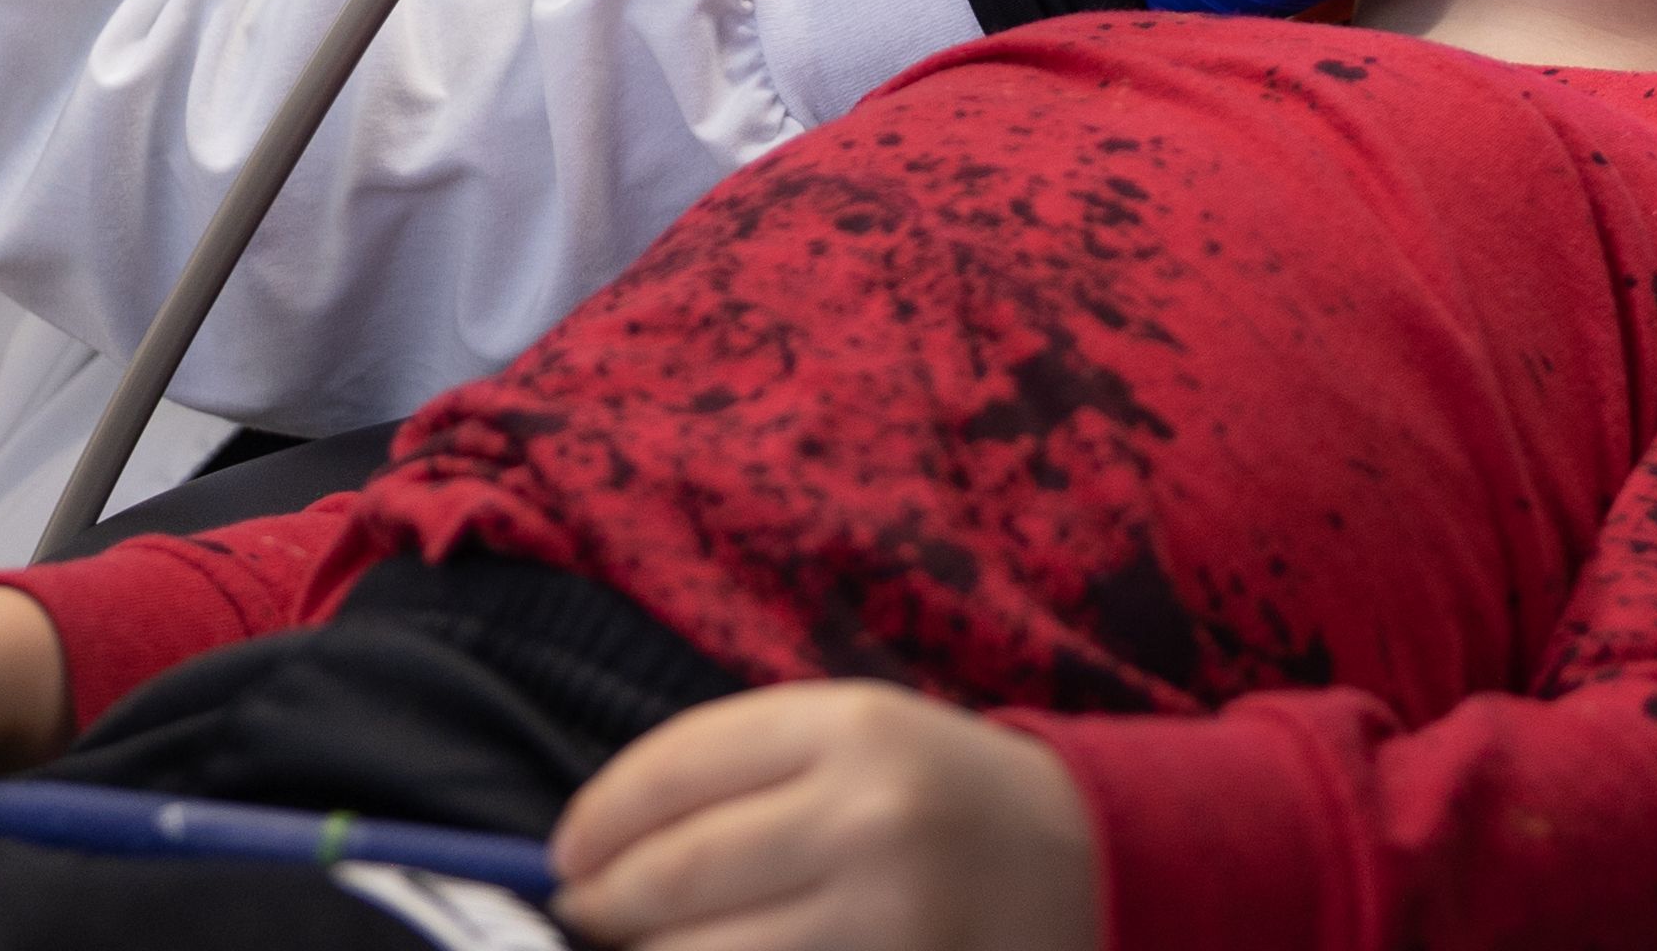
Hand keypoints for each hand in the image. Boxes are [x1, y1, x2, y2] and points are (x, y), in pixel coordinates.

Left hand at [554, 680, 1097, 950]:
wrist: (1091, 864)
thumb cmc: (942, 795)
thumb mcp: (857, 738)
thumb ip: (738, 773)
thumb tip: (589, 851)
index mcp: (853, 727)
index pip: (673, 771)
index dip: (596, 820)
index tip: (565, 852)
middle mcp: (870, 820)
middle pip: (675, 875)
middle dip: (604, 907)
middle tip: (584, 916)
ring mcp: (889, 921)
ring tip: (642, 949)